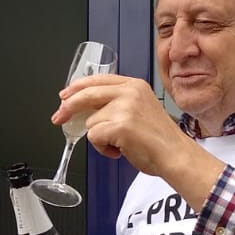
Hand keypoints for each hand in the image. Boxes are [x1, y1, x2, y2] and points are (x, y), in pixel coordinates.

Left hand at [54, 74, 224, 205]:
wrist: (175, 155)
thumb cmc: (159, 139)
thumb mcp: (141, 108)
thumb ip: (117, 103)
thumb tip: (85, 110)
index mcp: (134, 85)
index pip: (97, 79)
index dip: (77, 88)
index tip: (64, 95)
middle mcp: (129, 92)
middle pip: (86, 94)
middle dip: (68, 107)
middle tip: (58, 118)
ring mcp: (125, 108)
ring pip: (91, 122)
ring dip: (99, 138)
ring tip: (119, 144)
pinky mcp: (120, 126)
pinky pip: (94, 137)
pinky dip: (102, 148)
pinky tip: (118, 150)